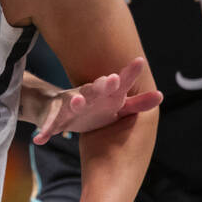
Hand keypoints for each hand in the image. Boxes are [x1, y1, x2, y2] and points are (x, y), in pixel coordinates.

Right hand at [33, 57, 159, 145]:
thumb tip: (161, 96)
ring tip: (77, 102)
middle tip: (113, 80)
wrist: (59, 107)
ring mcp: (69, 105)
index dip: (128, 75)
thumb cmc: (95, 106)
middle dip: (102, 85)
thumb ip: (137, 103)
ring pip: (71, 103)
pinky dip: (45, 131)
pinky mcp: (55, 118)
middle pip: (95, 89)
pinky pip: (49, 125)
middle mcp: (87, 94)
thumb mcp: (117, 106)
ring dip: (74, 102)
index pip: (118, 83)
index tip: (141, 62)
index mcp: (104, 93)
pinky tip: (40, 139)